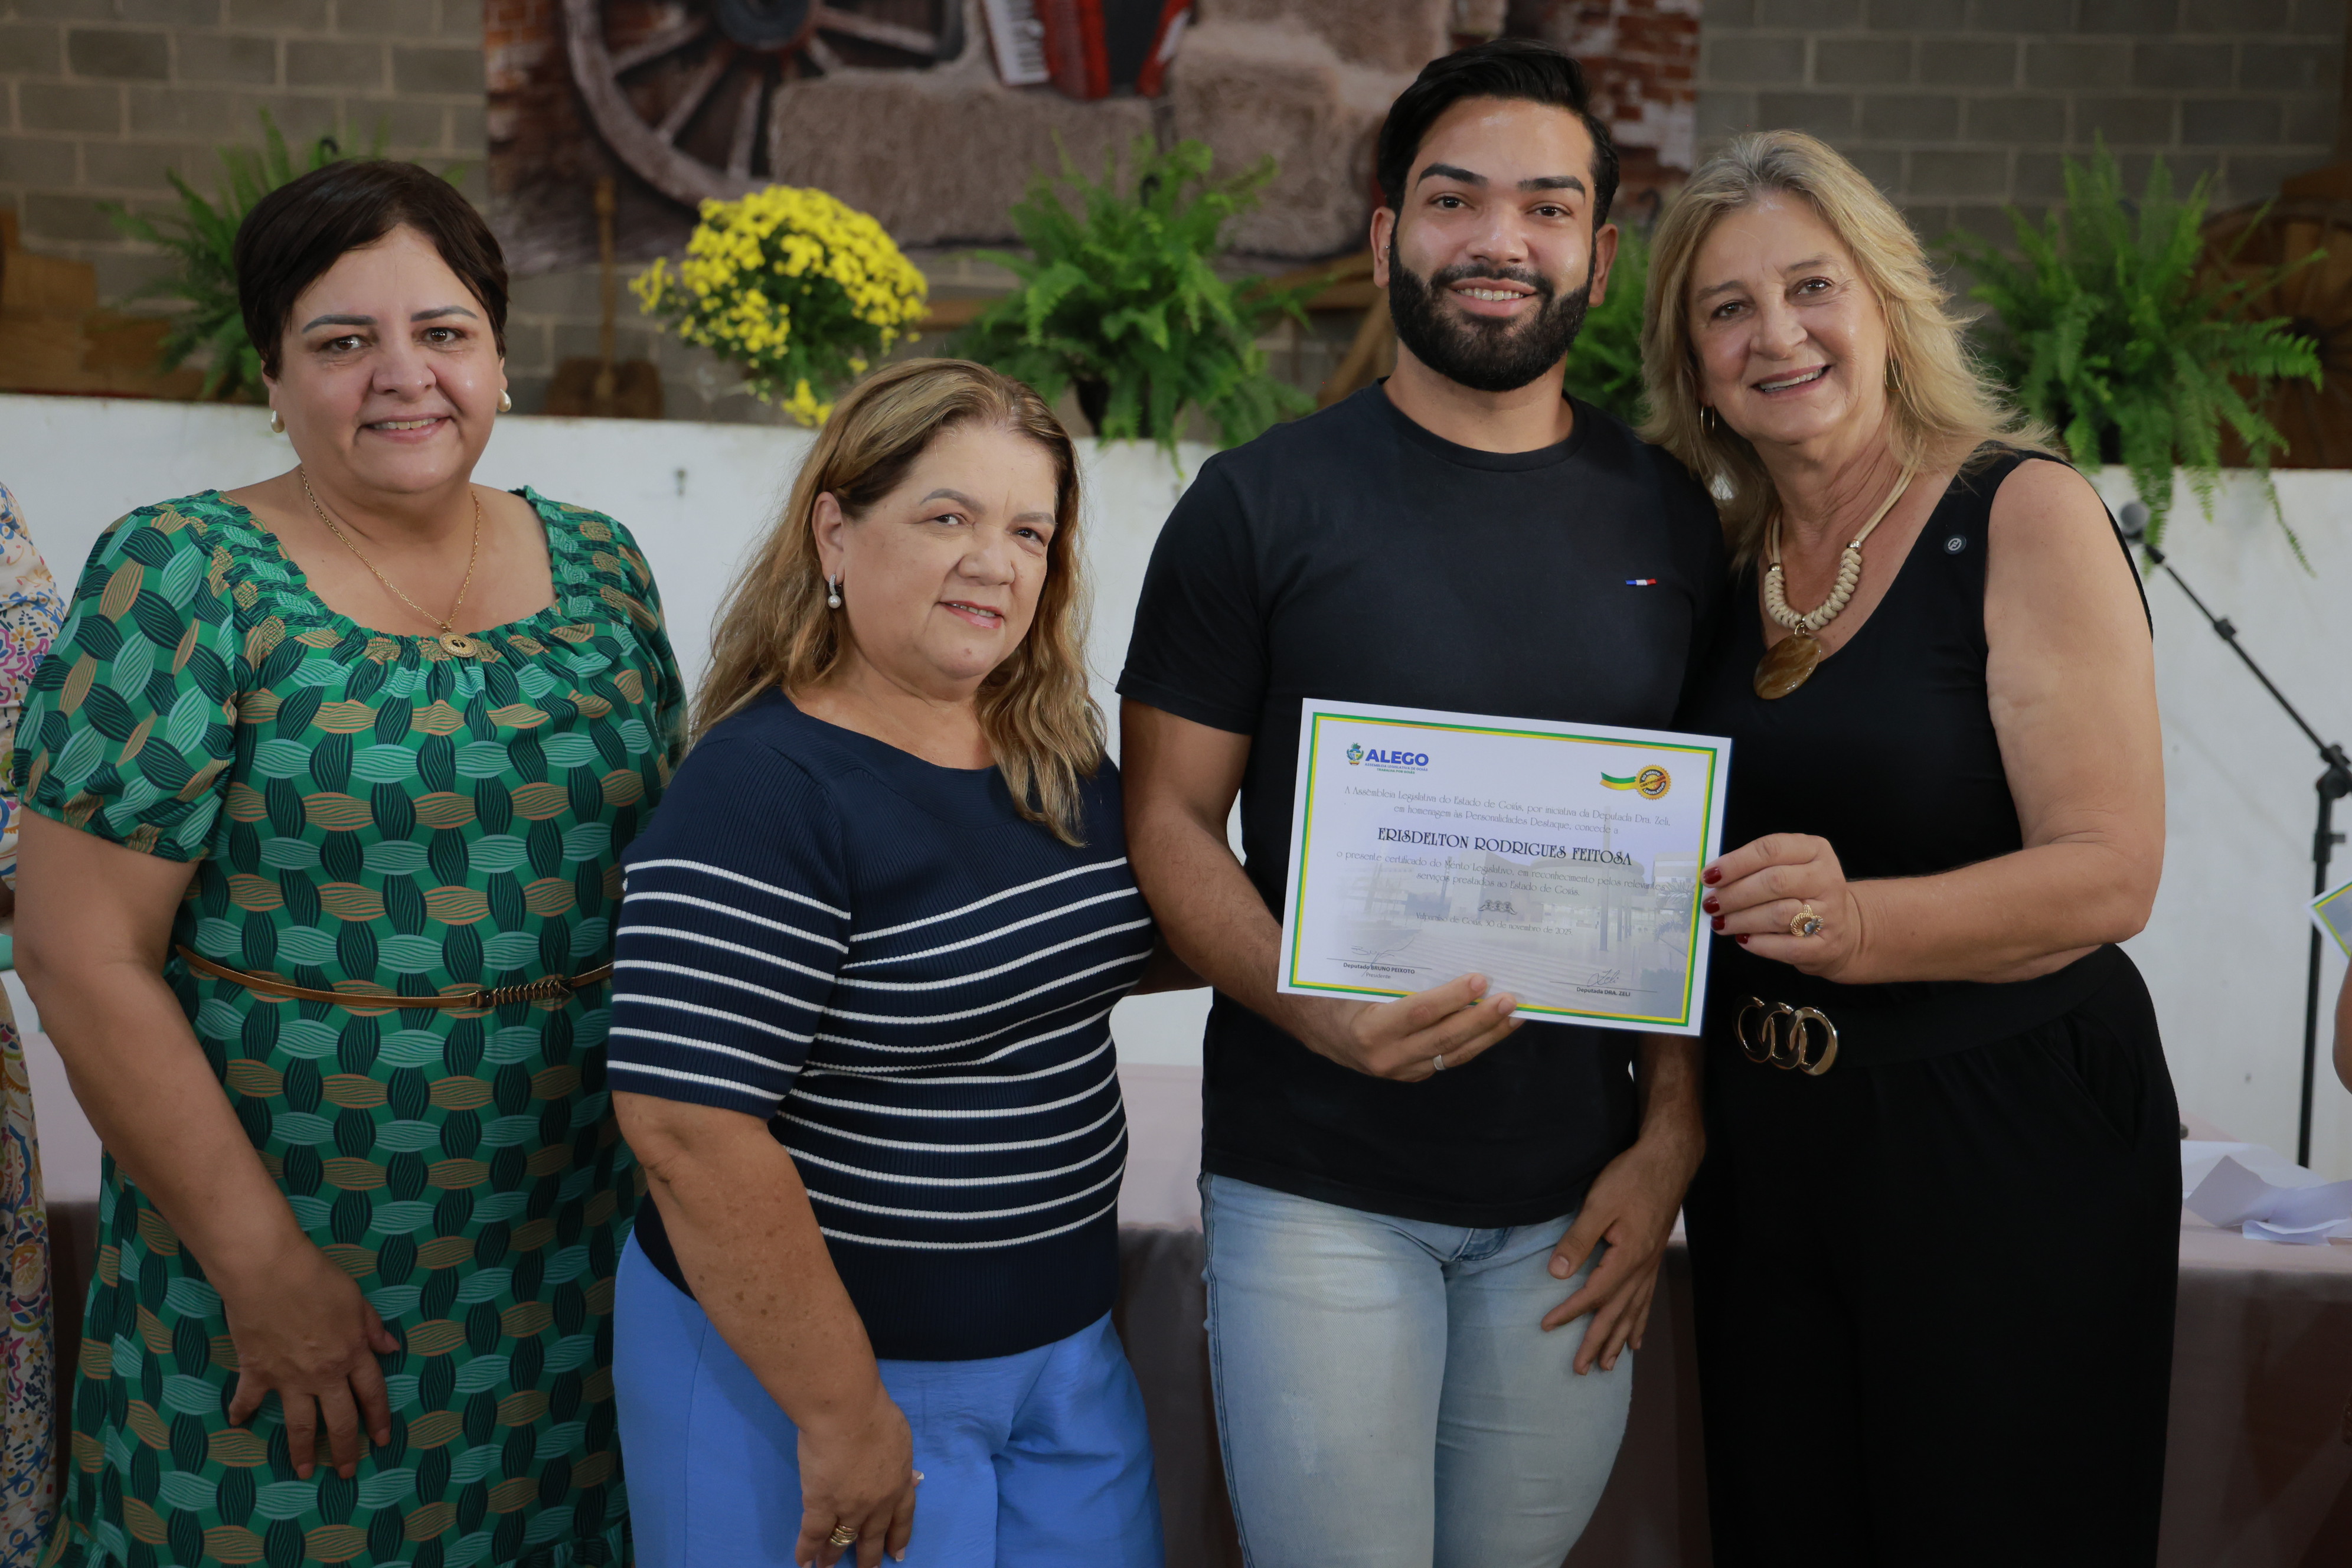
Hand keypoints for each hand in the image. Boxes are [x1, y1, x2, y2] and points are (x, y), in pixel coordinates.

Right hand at [217, 1238, 399, 1478]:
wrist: (269, 1273)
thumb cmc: (317, 1278)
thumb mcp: (356, 1299)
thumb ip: (372, 1327)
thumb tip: (390, 1348)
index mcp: (353, 1353)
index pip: (373, 1393)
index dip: (380, 1418)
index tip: (383, 1439)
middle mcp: (324, 1373)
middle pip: (341, 1419)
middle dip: (346, 1449)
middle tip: (346, 1471)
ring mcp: (289, 1377)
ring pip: (300, 1423)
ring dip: (302, 1449)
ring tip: (303, 1471)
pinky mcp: (257, 1372)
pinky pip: (248, 1399)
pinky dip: (240, 1412)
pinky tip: (237, 1425)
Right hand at [796, 1385, 917, 1567]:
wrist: (848, 1412)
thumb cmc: (876, 1415)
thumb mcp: (901, 1439)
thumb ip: (902, 1462)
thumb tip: (912, 1477)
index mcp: (898, 1483)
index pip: (902, 1517)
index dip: (899, 1536)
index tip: (897, 1554)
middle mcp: (877, 1503)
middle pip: (873, 1535)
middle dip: (870, 1556)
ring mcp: (848, 1507)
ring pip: (842, 1540)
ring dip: (834, 1557)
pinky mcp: (820, 1504)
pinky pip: (814, 1534)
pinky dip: (807, 1550)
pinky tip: (803, 1562)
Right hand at [1282, 973, 1521, 1080]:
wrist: (1314, 1027)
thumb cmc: (1335, 992)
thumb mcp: (1357, 979)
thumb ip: (1394, 973)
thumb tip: (1440, 947)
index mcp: (1370, 1030)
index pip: (1420, 1012)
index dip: (1453, 997)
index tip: (1480, 979)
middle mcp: (1387, 1057)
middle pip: (1445, 1038)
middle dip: (1482, 1018)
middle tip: (1510, 999)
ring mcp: (1401, 1070)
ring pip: (1453, 1054)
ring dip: (1487, 1034)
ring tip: (1514, 1014)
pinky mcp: (1412, 1073)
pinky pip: (1448, 1059)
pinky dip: (1474, 1042)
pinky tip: (1493, 1027)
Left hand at [1541, 1136, 1696, 1372]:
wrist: (1668, 1160)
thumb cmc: (1632, 1178)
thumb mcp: (1600, 1204)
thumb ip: (1578, 1239)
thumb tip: (1557, 1273)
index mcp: (1628, 1257)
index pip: (1593, 1294)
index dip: (1570, 1313)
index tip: (1547, 1327)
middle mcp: (1642, 1268)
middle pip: (1617, 1314)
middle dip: (1598, 1343)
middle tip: (1581, 1370)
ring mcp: (1651, 1265)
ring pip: (1634, 1312)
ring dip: (1620, 1340)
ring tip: (1610, 1366)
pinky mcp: (1653, 1258)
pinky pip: (1646, 1300)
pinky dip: (1640, 1322)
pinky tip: (1637, 1338)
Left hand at [1704, 833, 1864, 978]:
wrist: (1844, 928)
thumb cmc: (1803, 892)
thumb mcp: (1788, 867)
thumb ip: (1755, 867)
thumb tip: (1713, 879)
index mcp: (1814, 850)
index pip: (1770, 849)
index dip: (1735, 863)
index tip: (1709, 876)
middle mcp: (1826, 878)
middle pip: (1774, 882)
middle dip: (1735, 894)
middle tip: (1711, 904)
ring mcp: (1830, 913)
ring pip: (1778, 914)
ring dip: (1742, 920)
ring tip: (1720, 923)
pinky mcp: (1825, 945)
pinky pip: (1786, 946)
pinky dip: (1760, 944)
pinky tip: (1743, 939)